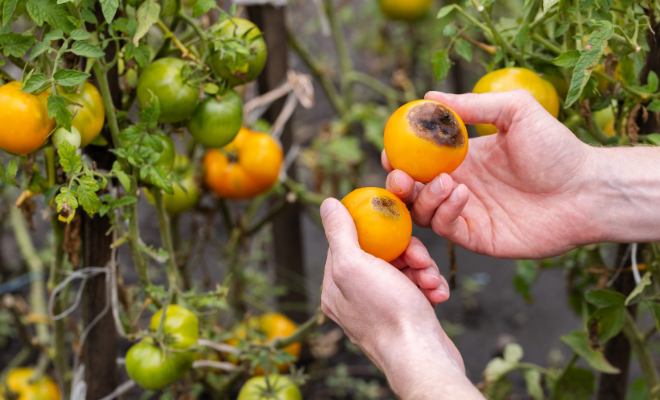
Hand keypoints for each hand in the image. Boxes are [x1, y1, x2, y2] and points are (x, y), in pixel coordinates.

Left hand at [320, 198, 482, 398]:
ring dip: (423, 269)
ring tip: (432, 281)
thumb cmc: (387, 313)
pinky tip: (439, 293)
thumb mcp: (355, 264)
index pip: (349, 243)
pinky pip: (417, 288)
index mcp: (335, 286)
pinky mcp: (405, 316)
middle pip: (381, 254)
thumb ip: (340, 232)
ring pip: (404, 270)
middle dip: (407, 252)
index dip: (371, 228)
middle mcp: (354, 298)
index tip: (392, 222)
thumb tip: (328, 203)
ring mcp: (380, 307)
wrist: (422, 358)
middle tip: (420, 258)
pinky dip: (430, 286)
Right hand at [384, 90, 600, 258]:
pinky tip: (463, 193)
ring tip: (447, 181)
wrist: (586, 190)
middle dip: (399, 183)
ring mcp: (466, 212)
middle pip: (412, 189)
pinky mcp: (476, 237)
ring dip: (425, 196)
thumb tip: (429, 96)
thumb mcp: (516, 112)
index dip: (400, 155)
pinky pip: (445, 227)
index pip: (418, 159)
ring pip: (422, 211)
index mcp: (462, 158)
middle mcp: (458, 185)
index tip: (391, 149)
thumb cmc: (556, 149)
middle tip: (401, 175)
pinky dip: (445, 211)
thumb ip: (474, 105)